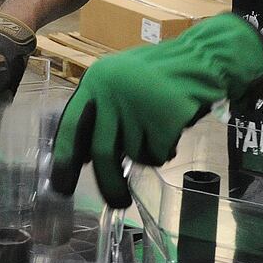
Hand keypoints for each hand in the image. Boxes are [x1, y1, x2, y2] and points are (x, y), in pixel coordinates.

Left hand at [50, 13, 262, 207]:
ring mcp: (139, 105)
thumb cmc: (159, 75)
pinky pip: (157, 153)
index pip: (72, 126)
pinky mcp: (164, 118)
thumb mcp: (121, 83)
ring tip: (158, 134)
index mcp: (97, 81)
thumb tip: (82, 157)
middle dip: (109, 183)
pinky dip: (164, 151)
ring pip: (134, 153)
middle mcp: (113, 92)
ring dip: (146, 154)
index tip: (62, 187)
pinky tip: (171, 133)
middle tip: (118, 203)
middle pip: (102, 150)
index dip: (65, 159)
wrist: (200, 60)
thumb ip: (101, 113)